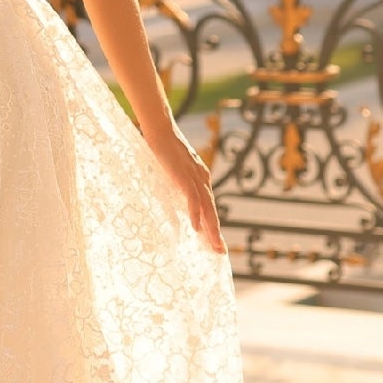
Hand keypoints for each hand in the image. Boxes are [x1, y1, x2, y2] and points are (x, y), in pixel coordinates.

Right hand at [145, 119, 226, 253]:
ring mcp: (195, 178)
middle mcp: (202, 180)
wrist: (161, 131)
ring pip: (207, 208)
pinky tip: (196, 228)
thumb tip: (178, 200)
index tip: (216, 243)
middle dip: (216, 233)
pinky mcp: (186, 177)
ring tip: (213, 245)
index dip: (213, 225)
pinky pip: (193, 199)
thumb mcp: (176, 171)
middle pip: (212, 211)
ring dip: (210, 228)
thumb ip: (180, 185)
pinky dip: (195, 214)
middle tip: (220, 252)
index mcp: (201, 180)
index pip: (210, 207)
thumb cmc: (165, 150)